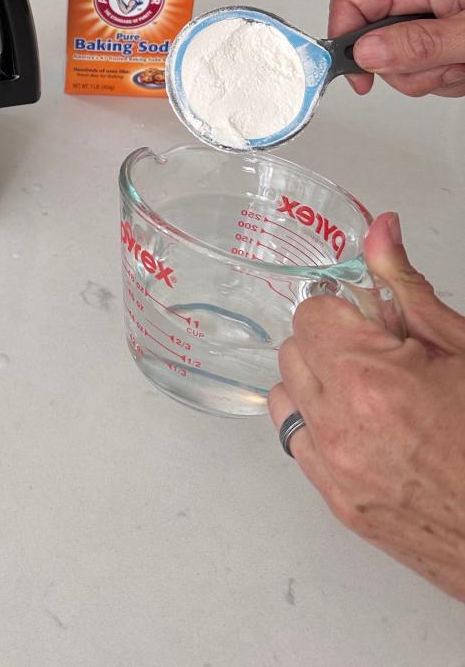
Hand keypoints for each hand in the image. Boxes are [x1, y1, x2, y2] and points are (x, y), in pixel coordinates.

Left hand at [268, 213, 464, 601]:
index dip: (342, 311)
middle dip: (330, 342)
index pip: (311, 313)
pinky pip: (296, 442)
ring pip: (285, 394)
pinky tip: (360, 424)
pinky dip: (316, 425)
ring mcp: (336, 468)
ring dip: (316, 382)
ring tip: (369, 390)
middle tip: (380, 353)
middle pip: (294, 350)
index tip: (370, 319)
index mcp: (371, 378)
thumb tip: (380, 229)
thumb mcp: (462, 348)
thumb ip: (406, 285)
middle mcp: (342, 424)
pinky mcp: (339, 502)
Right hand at [328, 0, 464, 96]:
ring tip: (463, 65)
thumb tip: (365, 53)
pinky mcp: (444, 37)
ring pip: (400, 63)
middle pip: (375, 42)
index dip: (344, 39)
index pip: (351, 1)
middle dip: (405, 69)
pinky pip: (425, 69)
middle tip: (442, 66)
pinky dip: (447, 78)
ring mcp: (432, 18)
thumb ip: (419, 42)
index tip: (357, 75)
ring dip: (433, 76)